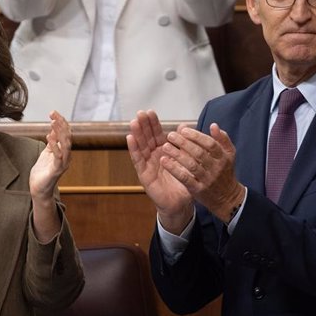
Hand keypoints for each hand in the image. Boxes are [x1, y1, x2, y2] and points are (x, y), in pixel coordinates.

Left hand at [29, 110, 71, 199]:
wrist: (39, 189)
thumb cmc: (42, 172)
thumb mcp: (46, 153)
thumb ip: (51, 143)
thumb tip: (52, 130)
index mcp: (64, 151)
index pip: (65, 133)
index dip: (61, 122)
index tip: (53, 113)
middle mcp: (66, 156)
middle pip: (67, 137)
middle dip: (61, 124)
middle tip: (53, 113)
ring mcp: (62, 163)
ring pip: (66, 145)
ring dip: (60, 133)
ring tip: (53, 123)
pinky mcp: (56, 170)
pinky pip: (58, 156)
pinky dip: (54, 146)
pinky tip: (48, 137)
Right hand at [127, 110, 192, 228]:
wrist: (180, 203)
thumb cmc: (183, 182)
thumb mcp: (186, 161)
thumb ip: (183, 144)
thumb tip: (184, 125)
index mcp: (164, 151)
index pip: (157, 134)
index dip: (153, 124)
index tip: (150, 111)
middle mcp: (153, 156)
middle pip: (147, 138)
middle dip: (143, 125)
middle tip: (140, 113)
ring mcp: (147, 165)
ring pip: (141, 147)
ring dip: (136, 134)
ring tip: (133, 122)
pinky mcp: (144, 175)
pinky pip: (138, 160)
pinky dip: (133, 149)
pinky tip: (129, 138)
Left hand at [162, 123, 245, 221]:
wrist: (227, 198)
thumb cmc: (224, 172)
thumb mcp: (229, 155)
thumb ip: (222, 139)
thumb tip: (213, 125)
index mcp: (223, 157)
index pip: (210, 144)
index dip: (196, 136)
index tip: (183, 130)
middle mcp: (216, 168)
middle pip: (199, 153)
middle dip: (183, 143)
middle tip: (170, 135)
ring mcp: (207, 179)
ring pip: (191, 165)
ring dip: (177, 155)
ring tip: (165, 146)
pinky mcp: (198, 190)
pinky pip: (185, 178)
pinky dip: (174, 169)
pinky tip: (164, 161)